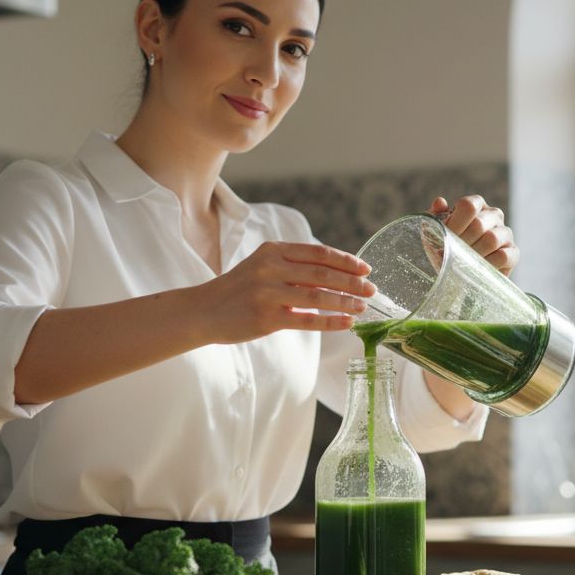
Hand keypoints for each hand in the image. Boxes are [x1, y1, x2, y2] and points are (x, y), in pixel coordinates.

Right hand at [200, 241, 374, 342]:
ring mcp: (268, 293)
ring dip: (345, 302)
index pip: (318, 253)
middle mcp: (271, 268)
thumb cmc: (238, 289)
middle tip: (371, 289)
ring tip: (362, 307)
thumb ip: (293, 266)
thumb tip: (335, 273)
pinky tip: (347, 323)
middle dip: (351, 282)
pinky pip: (306, 320)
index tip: (365, 269)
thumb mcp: (262, 266)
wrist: (203, 310)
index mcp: (273, 250)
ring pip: (318, 296)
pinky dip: (330, 322)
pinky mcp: (266, 317)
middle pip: (322, 273)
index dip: (345, 261)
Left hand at [430, 195, 517, 275]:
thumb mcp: (434, 232)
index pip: (468, 205)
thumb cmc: (445, 248)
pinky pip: (503, 256)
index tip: (445, 239)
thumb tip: (440, 202)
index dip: (455, 223)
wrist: (458, 275)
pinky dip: (486, 264)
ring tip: (462, 262)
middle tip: (451, 255)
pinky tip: (477, 269)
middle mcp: (494, 215)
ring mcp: (506, 233)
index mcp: (476, 205)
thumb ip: (434, 215)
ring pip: (492, 239)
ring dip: (473, 254)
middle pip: (479, 224)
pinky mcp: (513, 252)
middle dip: (461, 242)